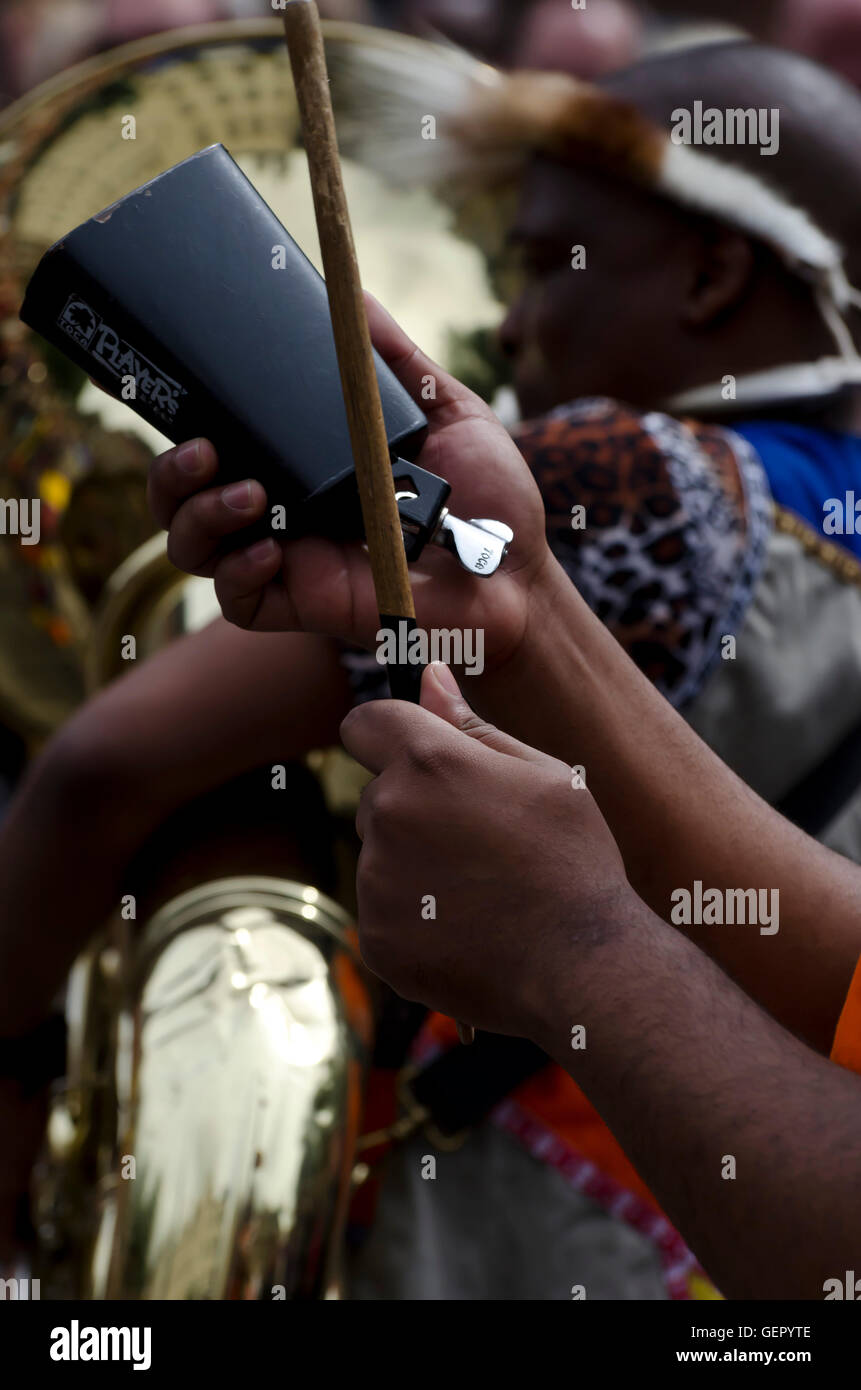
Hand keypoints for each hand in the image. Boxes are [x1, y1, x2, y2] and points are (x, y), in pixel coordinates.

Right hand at [146, 295, 550, 673]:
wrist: (517, 574)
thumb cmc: (486, 498)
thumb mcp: (446, 411)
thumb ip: (396, 360)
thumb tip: (356, 294)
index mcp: (306, 465)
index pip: (221, 445)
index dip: (189, 425)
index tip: (193, 394)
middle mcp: (285, 512)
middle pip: (184, 497)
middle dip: (173, 474)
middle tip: (205, 451)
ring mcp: (290, 561)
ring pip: (194, 549)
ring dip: (199, 517)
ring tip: (250, 497)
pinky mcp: (305, 607)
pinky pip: (238, 601)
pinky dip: (238, 573)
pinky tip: (270, 549)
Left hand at [339, 663, 635, 1038]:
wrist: (581, 967)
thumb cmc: (573, 861)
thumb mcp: (544, 774)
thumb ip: (472, 724)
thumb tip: (428, 675)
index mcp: (428, 762)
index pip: (365, 723)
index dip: (388, 734)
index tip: (417, 756)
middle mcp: (389, 814)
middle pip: (376, 793)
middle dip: (413, 805)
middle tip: (482, 841)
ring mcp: (377, 880)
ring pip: (379, 853)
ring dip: (413, 862)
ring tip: (481, 890)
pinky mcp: (376, 936)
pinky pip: (383, 909)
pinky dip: (415, 916)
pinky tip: (467, 927)